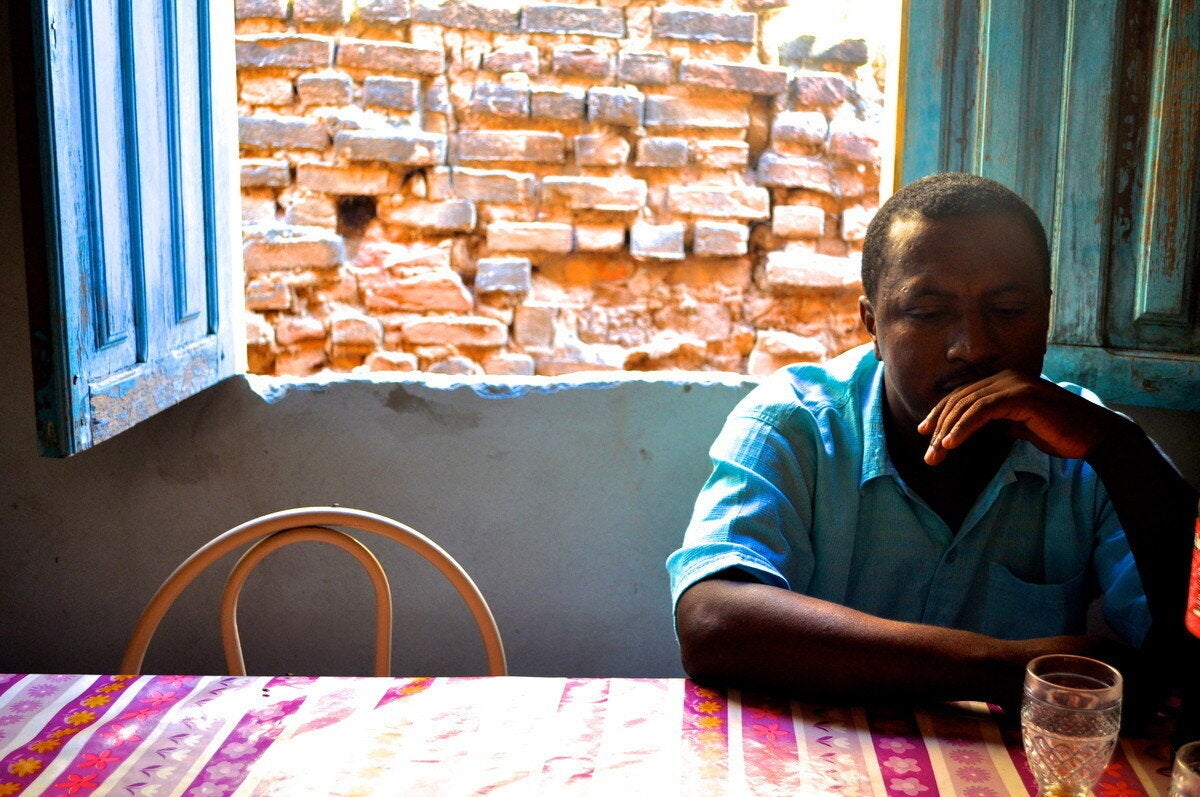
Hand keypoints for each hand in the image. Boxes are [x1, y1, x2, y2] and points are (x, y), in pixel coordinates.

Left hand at [917, 371, 1123, 465]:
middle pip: (959, 400)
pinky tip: (951, 443)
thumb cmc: (1062, 433)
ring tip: (936, 455)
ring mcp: (1014, 384)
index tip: (926, 434)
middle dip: (939, 427)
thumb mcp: (1022, 426)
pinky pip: (981, 411)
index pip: (963, 396)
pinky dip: (963, 427)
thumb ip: (1000, 421)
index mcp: (1005, 382)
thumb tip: (978, 427)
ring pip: (967, 406)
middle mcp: (1006, 377)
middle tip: (928, 455)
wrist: (1096, 436)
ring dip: (946, 432)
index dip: (941, 414)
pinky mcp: (1021, 396)